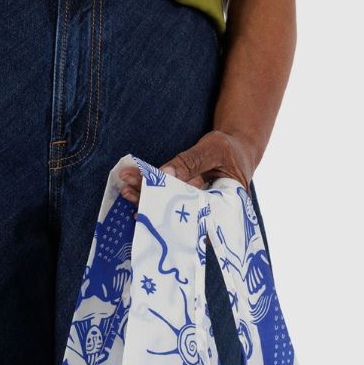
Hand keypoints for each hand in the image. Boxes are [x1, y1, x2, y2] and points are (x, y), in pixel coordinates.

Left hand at [118, 130, 258, 201]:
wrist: (238, 150)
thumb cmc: (231, 149)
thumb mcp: (215, 149)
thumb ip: (191, 162)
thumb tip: (164, 174)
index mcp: (221, 209)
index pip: (190, 213)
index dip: (166, 209)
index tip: (144, 203)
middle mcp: (206, 216)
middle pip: (174, 215)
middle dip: (149, 204)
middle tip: (127, 192)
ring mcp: (194, 210)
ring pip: (167, 209)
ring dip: (145, 199)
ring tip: (125, 188)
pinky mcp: (185, 202)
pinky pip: (166, 201)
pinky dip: (150, 193)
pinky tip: (133, 188)